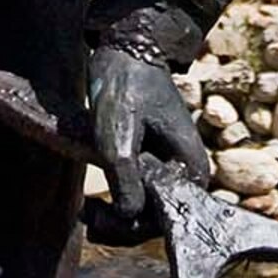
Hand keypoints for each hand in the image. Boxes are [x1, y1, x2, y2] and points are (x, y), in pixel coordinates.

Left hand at [88, 49, 208, 229]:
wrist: (127, 51)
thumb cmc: (126, 88)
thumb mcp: (118, 136)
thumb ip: (126, 177)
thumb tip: (130, 216)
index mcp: (190, 168)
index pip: (166, 218)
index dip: (132, 226)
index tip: (99, 217)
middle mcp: (186, 173)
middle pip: (157, 219)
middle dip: (122, 224)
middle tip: (88, 215)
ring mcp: (169, 168)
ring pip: (146, 210)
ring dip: (117, 217)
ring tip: (88, 211)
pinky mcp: (153, 163)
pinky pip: (140, 194)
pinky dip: (118, 203)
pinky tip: (94, 204)